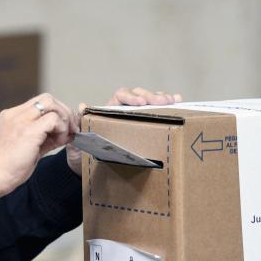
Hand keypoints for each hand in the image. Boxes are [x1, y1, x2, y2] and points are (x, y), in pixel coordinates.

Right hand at [0, 93, 77, 199]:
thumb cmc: (5, 169)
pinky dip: (62, 129)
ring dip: (64, 118)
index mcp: (10, 117)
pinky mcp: (28, 131)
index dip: (55, 113)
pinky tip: (59, 141)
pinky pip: (54, 119)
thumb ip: (42, 139)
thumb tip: (63, 134)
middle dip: (63, 111)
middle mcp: (14, 115)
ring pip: (51, 103)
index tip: (63, 128)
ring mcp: (20, 121)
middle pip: (46, 98)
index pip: (38, 104)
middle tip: (71, 128)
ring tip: (64, 137)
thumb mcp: (24, 149)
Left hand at [66, 87, 182, 175]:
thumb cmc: (84, 150)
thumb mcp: (81, 137)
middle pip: (139, 95)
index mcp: (109, 109)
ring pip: (150, 102)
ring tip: (173, 101)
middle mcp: (123, 109)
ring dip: (162, 99)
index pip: (121, 96)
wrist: (88, 165)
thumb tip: (82, 106)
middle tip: (163, 102)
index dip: (131, 96)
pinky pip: (157, 112)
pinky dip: (168, 106)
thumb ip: (83, 123)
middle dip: (151, 97)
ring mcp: (135, 116)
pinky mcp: (145, 125)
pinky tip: (178, 102)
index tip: (140, 103)